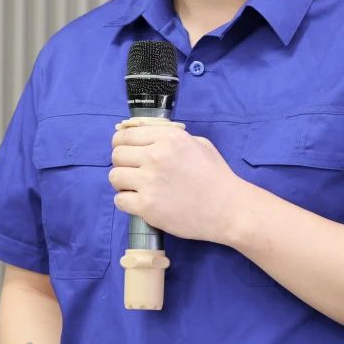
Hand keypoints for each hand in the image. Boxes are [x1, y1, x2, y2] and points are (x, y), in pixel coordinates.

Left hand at [109, 123, 244, 242]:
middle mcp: (156, 155)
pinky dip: (127, 201)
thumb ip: (171, 138)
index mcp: (168, 137)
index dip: (122, 143)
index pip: (126, 134)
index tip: (125, 150)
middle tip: (133, 171)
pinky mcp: (147, 206)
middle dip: (122, 163)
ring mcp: (150, 181)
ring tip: (136, 188)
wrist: (228, 209)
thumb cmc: (216, 176)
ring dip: (122, 182)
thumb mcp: (198, 144)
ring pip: (114, 176)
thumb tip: (146, 138)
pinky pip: (120, 200)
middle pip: (117, 154)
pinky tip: (139, 202)